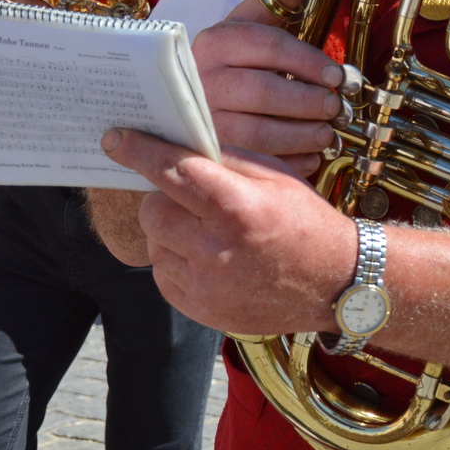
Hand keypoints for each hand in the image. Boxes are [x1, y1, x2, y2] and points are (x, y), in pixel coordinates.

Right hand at [87, 0, 343, 266]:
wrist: (201, 91)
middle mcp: (200, 80)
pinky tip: (310, 157)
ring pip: (256, 132)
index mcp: (214, 42)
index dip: (305, 61)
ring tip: (328, 132)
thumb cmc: (241, 54)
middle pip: (261, 92)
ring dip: (301, 135)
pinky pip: (251, 163)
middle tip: (336, 108)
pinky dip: (286, 162)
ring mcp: (200, 120)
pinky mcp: (208, 153)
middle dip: (307, 102)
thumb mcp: (257, 19)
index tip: (336, 75)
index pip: (265, 46)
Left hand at [101, 130, 355, 333]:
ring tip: (206, 232)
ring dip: (171, 232)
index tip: (115, 139)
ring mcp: (206, 286)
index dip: (140, 152)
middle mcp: (217, 249)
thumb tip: (181, 146)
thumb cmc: (306, 222)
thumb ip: (227, 160)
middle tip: (189, 197)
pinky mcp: (201, 310)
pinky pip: (164, 275)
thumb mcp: (277, 177)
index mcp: (238, 207)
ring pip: (156, 243)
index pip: (173, 172)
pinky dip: (177, 261)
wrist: (335, 284)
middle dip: (164, 197)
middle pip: (154, 210)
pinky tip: (208, 257)